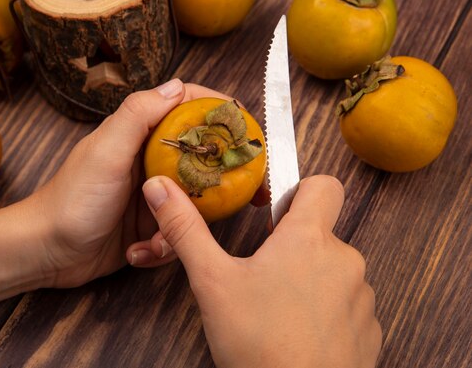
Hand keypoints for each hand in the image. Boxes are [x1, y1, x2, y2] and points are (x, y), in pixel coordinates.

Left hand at [31, 79, 229, 287]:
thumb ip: (139, 115)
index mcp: (140, 134)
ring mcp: (153, 195)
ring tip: (155, 240)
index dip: (220, 114)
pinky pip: (177, 232)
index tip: (249, 131)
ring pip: (195, 203)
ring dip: (183, 226)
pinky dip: (164, 246)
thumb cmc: (72, 199)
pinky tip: (138, 252)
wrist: (47, 253)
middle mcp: (150, 160)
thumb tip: (177, 85)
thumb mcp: (105, 151)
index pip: (189, 109)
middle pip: (204, 158)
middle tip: (249, 198)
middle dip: (223, 181)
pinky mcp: (151, 225)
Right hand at [141, 174, 381, 367]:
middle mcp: (344, 260)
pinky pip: (347, 304)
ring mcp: (361, 296)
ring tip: (277, 309)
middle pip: (321, 233)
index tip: (275, 212)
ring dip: (309, 280)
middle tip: (260, 275)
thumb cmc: (259, 344)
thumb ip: (186, 230)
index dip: (300, 190)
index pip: (324, 185)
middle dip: (291, 247)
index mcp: (308, 238)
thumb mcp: (212, 282)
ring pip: (332, 270)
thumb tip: (160, 189)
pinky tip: (298, 333)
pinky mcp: (368, 329)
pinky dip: (325, 311)